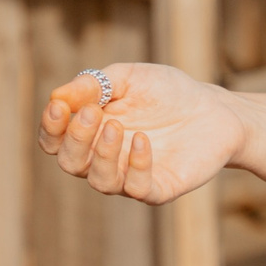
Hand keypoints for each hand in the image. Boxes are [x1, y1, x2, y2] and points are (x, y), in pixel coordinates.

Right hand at [37, 63, 244, 205]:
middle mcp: (104, 158)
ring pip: (100, 181)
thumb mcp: (128, 77)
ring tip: (117, 126)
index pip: (54, 140)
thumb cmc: (166, 92)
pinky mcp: (159, 188)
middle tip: (93, 113)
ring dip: (103, 155)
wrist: (214, 108)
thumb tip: (57, 97)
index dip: (50, 127)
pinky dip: (136, 167)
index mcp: (90, 132)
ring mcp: (130, 176)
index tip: (59, 107)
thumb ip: (94, 85)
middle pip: (70, 162)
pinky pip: (138, 189)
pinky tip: (143, 140)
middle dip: (75, 139)